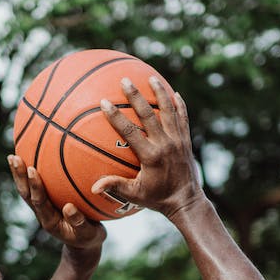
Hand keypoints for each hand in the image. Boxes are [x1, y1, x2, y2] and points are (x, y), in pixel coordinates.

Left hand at [8, 154, 105, 250]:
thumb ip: (79, 223)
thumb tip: (68, 208)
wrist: (83, 243)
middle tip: (14, 158)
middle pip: (26, 194)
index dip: (35, 186)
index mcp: (50, 221)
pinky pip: (33, 188)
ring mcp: (41, 209)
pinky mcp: (44, 204)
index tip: (32, 169)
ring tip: (12, 156)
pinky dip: (27, 175)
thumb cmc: (88, 237)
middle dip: (19, 176)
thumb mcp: (88, 234)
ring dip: (18, 174)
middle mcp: (42, 214)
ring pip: (26, 191)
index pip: (39, 201)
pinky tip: (28, 157)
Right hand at [92, 77, 205, 218]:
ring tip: (151, 78)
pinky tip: (174, 93)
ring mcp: (178, 140)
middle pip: (149, 114)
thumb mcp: (135, 195)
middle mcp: (165, 144)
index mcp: (151, 156)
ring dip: (160, 93)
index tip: (103, 102)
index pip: (130, 132)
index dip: (116, 117)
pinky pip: (183, 118)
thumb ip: (115, 186)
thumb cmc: (158, 199)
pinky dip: (179, 105)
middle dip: (136, 96)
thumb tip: (93, 187)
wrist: (186, 201)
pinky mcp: (186, 140)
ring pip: (169, 111)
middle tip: (125, 80)